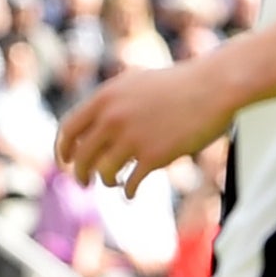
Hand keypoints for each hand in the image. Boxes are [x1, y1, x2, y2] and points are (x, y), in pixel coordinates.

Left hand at [57, 57, 238, 197]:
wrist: (213, 87)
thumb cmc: (179, 85)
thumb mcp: (137, 84)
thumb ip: (113, 102)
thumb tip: (94, 127)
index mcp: (105, 97)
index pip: (68, 129)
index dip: (63, 149)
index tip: (66, 161)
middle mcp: (112, 117)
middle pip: (81, 156)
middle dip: (79, 174)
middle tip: (83, 183)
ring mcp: (132, 137)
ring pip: (104, 173)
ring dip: (107, 182)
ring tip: (116, 182)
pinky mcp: (153, 156)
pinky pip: (131, 183)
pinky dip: (128, 191)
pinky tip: (131, 192)